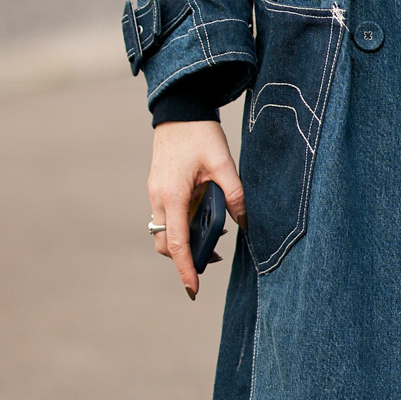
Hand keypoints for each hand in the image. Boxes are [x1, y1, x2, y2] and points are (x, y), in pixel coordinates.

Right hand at [147, 121, 246, 300]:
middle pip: (166, 244)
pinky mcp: (158, 189)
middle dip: (185, 258)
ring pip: (164, 233)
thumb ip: (235, 194)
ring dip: (183, 242)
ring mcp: (155, 194)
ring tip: (212, 239)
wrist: (179, 110)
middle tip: (213, 259)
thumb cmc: (200, 134)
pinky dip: (180, 227)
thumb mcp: (223, 163)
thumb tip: (245, 223)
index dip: (185, 269)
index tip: (193, 289)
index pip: (177, 242)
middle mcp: (158, 199)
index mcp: (172, 195)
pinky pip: (166, 218)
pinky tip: (203, 218)